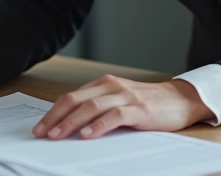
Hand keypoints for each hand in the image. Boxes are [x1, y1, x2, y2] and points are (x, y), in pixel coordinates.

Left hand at [33, 74, 212, 139]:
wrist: (181, 99)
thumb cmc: (148, 103)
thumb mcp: (119, 101)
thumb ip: (98, 108)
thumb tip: (70, 126)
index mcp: (104, 84)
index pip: (71, 97)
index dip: (52, 112)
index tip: (39, 128)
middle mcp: (111, 87)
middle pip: (76, 100)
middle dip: (55, 117)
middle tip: (41, 133)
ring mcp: (126, 96)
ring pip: (91, 107)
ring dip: (71, 122)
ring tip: (58, 136)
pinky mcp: (140, 109)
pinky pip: (115, 116)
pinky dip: (100, 125)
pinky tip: (89, 135)